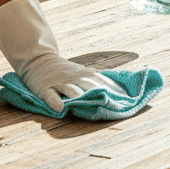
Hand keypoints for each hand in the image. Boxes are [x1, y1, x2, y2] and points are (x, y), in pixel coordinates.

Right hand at [0, 0, 125, 112]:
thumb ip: (100, 82)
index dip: (117, 92)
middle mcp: (76, 79)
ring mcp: (60, 84)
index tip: (131, 101)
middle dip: (103, 95)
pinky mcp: (45, 89)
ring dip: (81, 97)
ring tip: (91, 105)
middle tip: (116, 106)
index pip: (105, 83)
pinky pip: (50, 96)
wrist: (39, 59)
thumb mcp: (84, 72)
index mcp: (87, 75)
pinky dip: (55, 102)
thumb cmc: (67, 71)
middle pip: (91, 86)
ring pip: (72, 90)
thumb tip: (123, 92)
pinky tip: (60, 109)